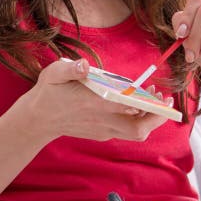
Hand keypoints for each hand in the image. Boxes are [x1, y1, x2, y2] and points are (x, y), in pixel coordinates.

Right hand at [19, 59, 168, 143]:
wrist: (36, 120)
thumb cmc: (48, 93)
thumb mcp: (53, 74)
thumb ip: (69, 68)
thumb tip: (84, 65)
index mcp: (94, 105)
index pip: (129, 110)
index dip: (149, 106)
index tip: (159, 95)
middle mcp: (102, 122)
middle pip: (138, 130)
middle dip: (156, 118)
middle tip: (164, 99)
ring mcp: (103, 131)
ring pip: (135, 133)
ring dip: (149, 117)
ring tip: (152, 96)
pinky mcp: (101, 134)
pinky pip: (126, 130)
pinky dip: (137, 118)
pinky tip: (137, 102)